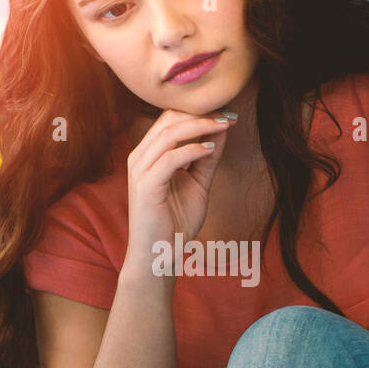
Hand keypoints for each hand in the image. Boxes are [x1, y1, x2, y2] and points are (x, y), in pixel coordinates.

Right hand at [123, 108, 233, 271]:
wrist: (158, 256)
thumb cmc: (174, 222)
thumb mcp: (197, 183)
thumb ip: (206, 158)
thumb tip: (221, 130)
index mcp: (148, 154)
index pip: (169, 119)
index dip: (197, 111)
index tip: (226, 111)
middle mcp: (139, 157)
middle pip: (168, 120)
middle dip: (201, 114)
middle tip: (228, 115)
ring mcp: (140, 170)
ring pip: (168, 134)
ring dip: (200, 126)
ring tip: (224, 125)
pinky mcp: (146, 186)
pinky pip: (169, 159)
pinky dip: (192, 150)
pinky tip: (211, 149)